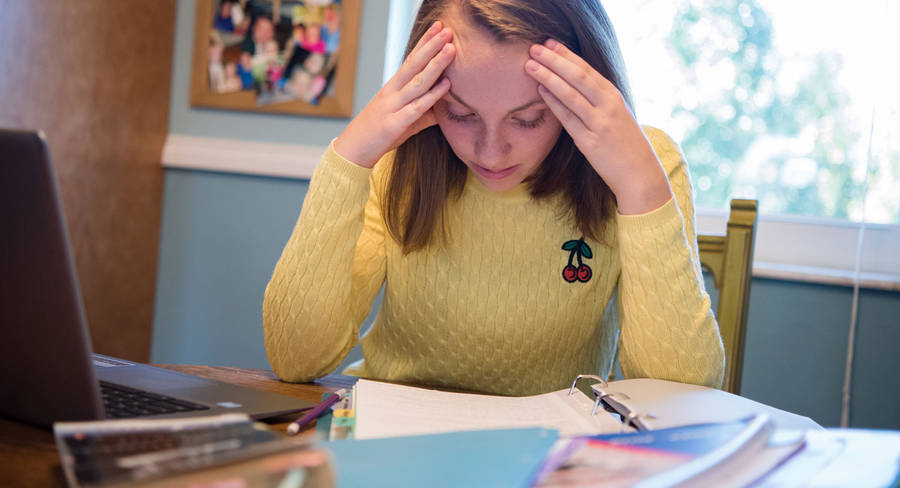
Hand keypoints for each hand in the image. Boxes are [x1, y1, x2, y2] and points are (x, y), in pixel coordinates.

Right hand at [334, 21, 455, 167]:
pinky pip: (417, 108)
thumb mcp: (402, 119)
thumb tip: (445, 108)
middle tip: (447, 30)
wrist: (353, 151)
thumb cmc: (378, 135)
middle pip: (414, 65)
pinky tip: (446, 84)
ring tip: (450, 49)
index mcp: (392, 88)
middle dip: (431, 46)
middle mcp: (391, 93)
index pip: (410, 61)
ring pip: (417, 82)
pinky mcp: (394, 124)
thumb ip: (423, 112)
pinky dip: (432, 95)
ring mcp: (392, 107)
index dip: (424, 44)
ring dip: (435, 65)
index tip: (438, 28)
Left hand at [525, 39, 671, 214]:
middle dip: (554, 60)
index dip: (566, 55)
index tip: (549, 43)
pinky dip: (554, 102)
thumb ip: (598, 99)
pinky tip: (540, 91)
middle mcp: (608, 106)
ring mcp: (599, 123)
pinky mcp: (590, 142)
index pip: (587, 69)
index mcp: (614, 96)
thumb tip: (574, 84)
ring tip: (530, 65)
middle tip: (534, 48)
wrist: (639, 174)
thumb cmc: (624, 144)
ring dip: (549, 77)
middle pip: (578, 76)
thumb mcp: (616, 115)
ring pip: (571, 94)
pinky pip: (568, 118)